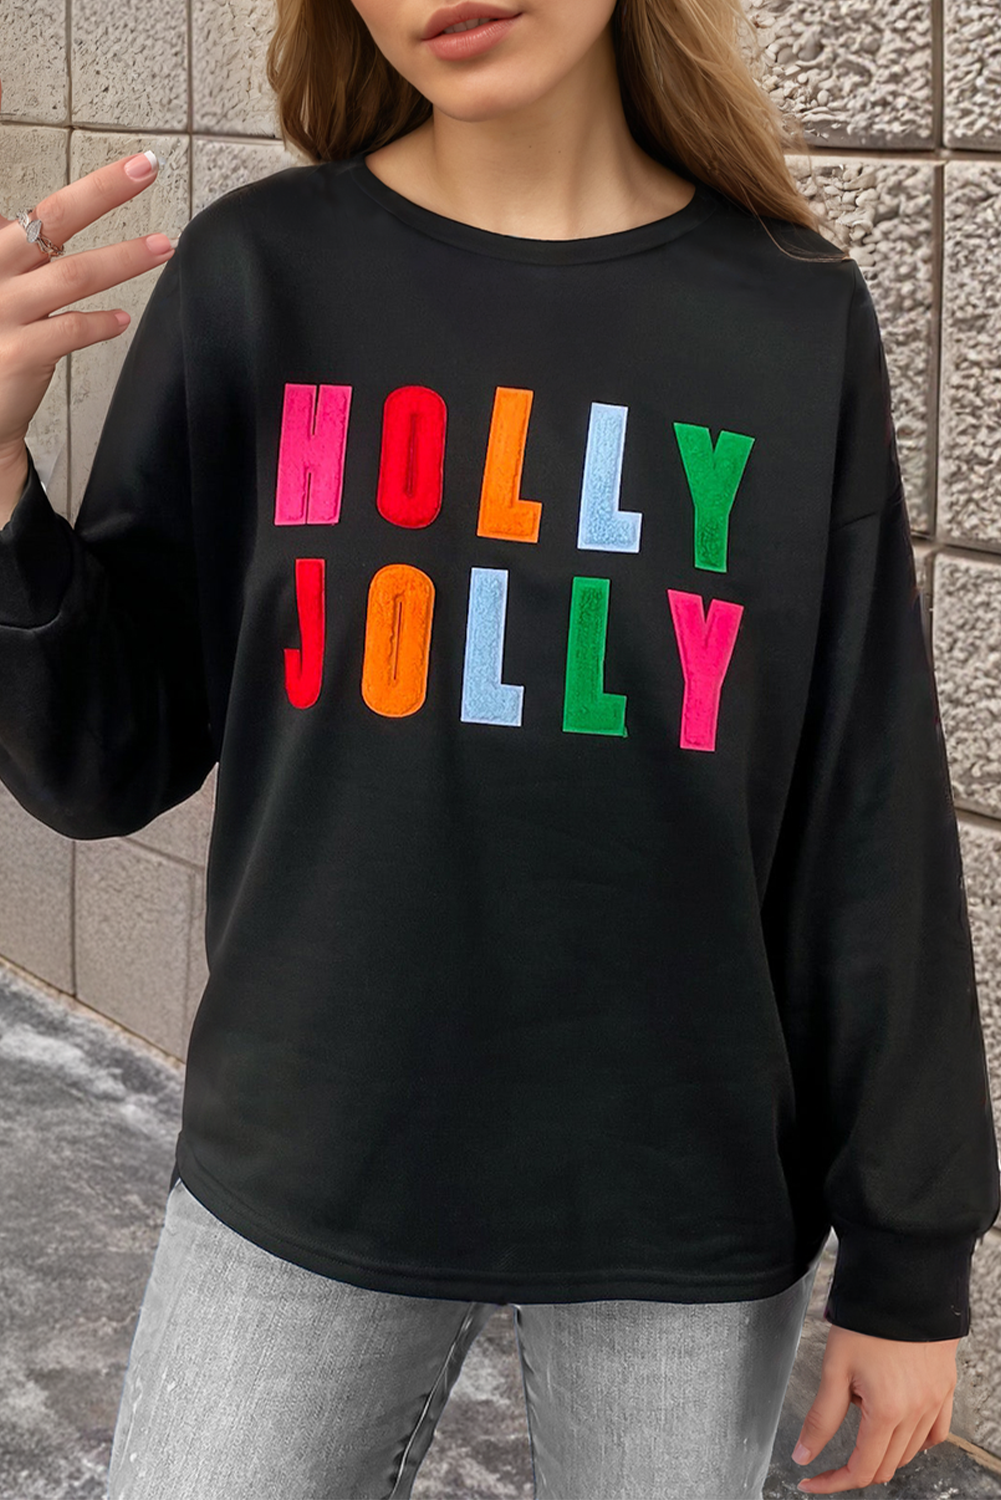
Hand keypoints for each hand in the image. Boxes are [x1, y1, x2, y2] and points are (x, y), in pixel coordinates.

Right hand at [0, 74, 175, 471]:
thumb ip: (15, 258)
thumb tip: (39, 225)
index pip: (34, 210)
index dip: (86, 186)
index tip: (113, 155)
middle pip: (50, 218)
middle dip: (103, 190)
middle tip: (147, 168)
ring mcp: (2, 313)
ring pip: (73, 273)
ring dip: (124, 257)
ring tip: (163, 246)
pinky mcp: (18, 353)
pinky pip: (72, 330)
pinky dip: (102, 323)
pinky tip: (123, 319)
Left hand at [792, 1324, 958, 1491]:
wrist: (904, 1286)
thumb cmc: (867, 1321)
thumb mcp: (835, 1367)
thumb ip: (820, 1417)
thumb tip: (804, 1454)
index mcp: (887, 1412)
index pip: (861, 1470)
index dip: (833, 1482)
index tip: (811, 1481)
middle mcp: (916, 1413)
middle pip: (885, 1466)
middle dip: (854, 1468)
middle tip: (828, 1455)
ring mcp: (935, 1402)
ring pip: (909, 1453)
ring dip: (882, 1451)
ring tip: (860, 1414)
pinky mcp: (945, 1389)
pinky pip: (935, 1433)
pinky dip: (915, 1440)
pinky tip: (896, 1428)